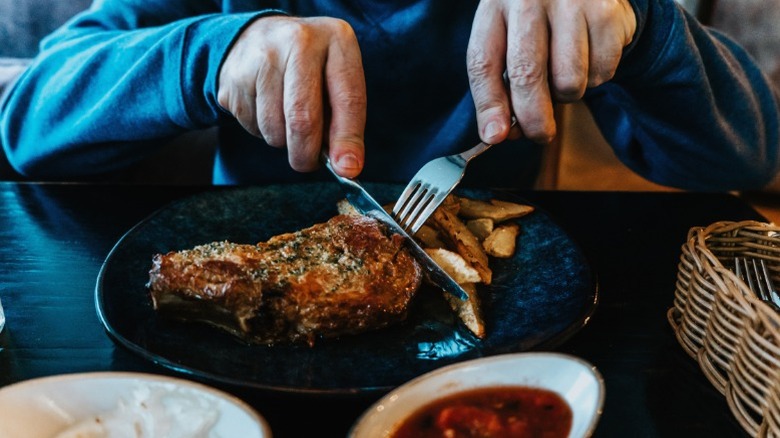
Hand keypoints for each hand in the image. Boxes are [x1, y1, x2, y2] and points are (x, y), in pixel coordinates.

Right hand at [218, 16, 366, 176]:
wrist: (259, 35)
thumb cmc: (310, 65)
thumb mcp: (337, 78)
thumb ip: (346, 120)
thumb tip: (346, 167)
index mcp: (336, 40)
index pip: (347, 98)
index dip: (347, 139)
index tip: (347, 169)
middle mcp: (298, 41)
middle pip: (303, 118)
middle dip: (306, 153)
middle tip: (308, 162)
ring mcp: (261, 56)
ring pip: (274, 128)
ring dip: (282, 140)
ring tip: (286, 119)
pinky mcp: (233, 75)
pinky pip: (251, 124)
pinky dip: (261, 130)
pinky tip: (266, 107)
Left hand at [467, 0, 636, 144]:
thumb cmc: (538, 20)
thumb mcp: (509, 37)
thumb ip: (500, 83)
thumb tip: (498, 133)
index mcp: (495, 5)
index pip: (483, 62)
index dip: (489, 105)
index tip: (494, 136)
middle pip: (527, 74)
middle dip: (532, 118)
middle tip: (539, 135)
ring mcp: (570, 2)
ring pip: (568, 80)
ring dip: (567, 94)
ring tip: (564, 72)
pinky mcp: (606, 11)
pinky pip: (601, 72)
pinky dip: (595, 77)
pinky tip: (588, 55)